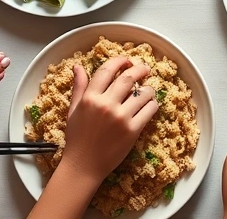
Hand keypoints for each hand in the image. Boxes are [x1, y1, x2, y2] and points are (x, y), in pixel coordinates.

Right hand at [58, 56, 158, 183]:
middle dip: (140, 69)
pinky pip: (150, 109)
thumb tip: (78, 66)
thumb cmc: (77, 138)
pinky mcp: (132, 130)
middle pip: (128, 77)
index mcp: (90, 98)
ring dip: (148, 89)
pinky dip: (152, 104)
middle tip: (145, 69)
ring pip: (143, 93)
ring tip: (147, 90)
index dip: (120, 61)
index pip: (107, 70)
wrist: (83, 165)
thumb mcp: (74, 110)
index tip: (127, 60)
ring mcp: (121, 117)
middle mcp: (106, 105)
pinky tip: (149, 105)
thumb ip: (79, 87)